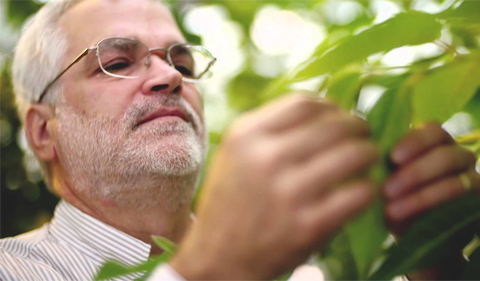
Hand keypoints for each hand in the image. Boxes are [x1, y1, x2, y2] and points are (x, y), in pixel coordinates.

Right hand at [170, 94, 378, 279]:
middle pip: (335, 124)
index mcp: (246, 136)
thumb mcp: (234, 155)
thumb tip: (321, 110)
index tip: (339, 115)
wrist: (218, 258)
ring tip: (369, 157)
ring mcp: (288, 192)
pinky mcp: (308, 226)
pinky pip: (358, 194)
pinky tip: (364, 189)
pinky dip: (368, 188)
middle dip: (358, 126)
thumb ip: (269, 130)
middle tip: (363, 134)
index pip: (304, 103)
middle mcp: (266, 158)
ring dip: (369, 152)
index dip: (330, 106)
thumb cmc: (230, 202)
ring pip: (353, 154)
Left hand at [383, 121, 479, 234]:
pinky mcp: (475, 200)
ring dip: (420, 196)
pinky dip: (429, 209)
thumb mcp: (382, 174)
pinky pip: (458, 203)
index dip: (414, 142)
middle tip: (386, 189)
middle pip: (445, 155)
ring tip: (390, 209)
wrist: (407, 227)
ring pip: (454, 181)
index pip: (432, 131)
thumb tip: (363, 151)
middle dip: (415, 173)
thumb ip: (379, 160)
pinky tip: (404, 216)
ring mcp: (469, 177)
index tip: (392, 157)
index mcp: (433, 141)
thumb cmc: (391, 192)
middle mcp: (456, 154)